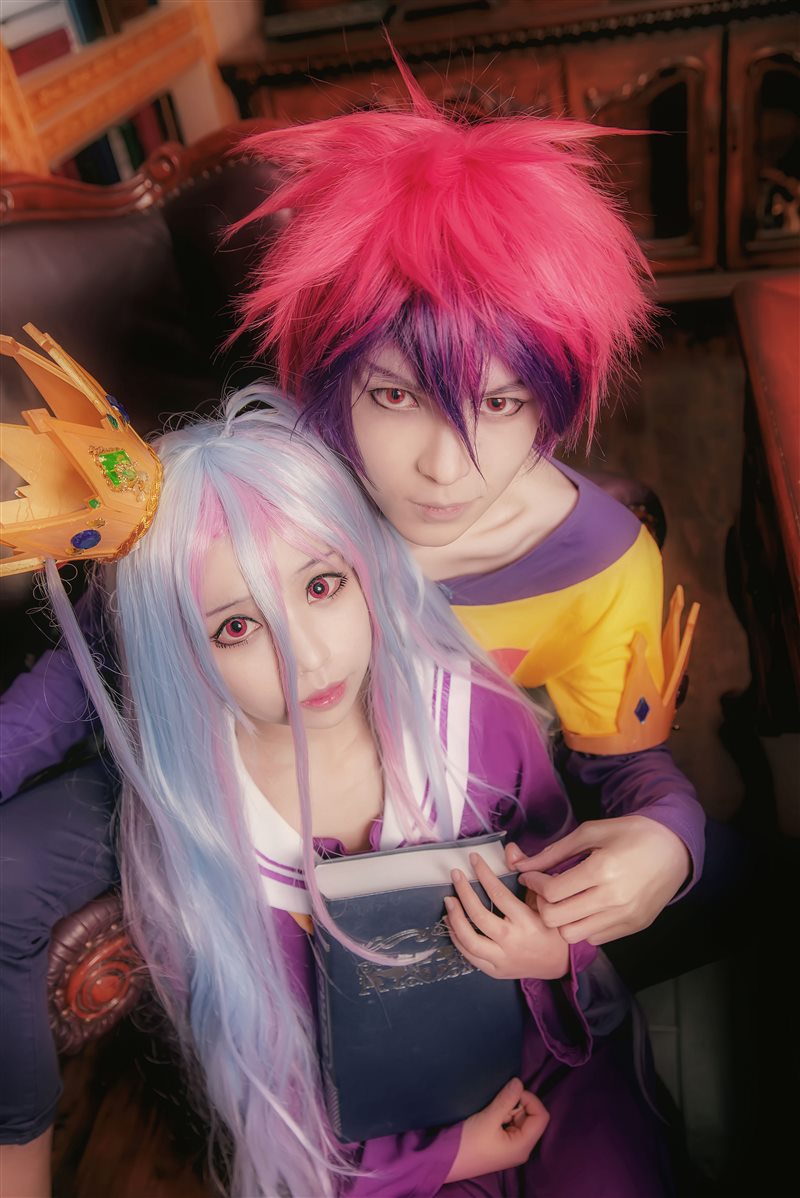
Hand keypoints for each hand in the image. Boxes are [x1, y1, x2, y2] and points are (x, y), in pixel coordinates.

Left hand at [444, 852, 568, 979]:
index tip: (474, 859)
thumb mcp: (544, 900)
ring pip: (469, 940)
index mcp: (527, 922)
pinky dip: (457, 938)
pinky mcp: (495, 971)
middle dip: (464, 892)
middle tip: (455, 875)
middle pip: (479, 916)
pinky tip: (451, 923)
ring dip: (455, 918)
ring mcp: (503, 959)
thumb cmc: (552, 927)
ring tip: (449, 900)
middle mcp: (513, 942)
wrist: (560, 964)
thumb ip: (527, 873)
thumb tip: (510, 850)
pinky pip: (470, 956)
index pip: (499, 894)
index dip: (484, 873)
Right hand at [445, 1077, 548, 1182]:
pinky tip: (488, 1118)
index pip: (541, 1116)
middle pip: (531, 1116)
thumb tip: (519, 1081)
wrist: (446, 1161)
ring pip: (519, 1118)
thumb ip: (506, 1100)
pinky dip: (501, 1115)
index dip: (530, 1099)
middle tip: (497, 1106)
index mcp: (523, 1145)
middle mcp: (521, 1147)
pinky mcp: (502, 1143)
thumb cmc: (468, 1143)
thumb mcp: (488, 1119)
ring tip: (490, 1113)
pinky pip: (509, 1123)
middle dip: (516, 1105)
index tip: (511, 1092)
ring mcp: (511, 1146)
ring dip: (507, 1109)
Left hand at [508, 815, 691, 945]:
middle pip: (556, 919)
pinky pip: (595, 938)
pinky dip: (583, 926)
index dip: (532, 883)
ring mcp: (625, 917)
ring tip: (564, 901)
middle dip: (541, 904)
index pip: (551, 891)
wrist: (675, 848)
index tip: (530, 874)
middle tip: (544, 889)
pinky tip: (585, 907)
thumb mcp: (590, 833)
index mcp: (602, 870)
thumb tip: (519, 864)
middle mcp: (614, 899)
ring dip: (561, 919)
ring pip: (573, 935)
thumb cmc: (630, 834)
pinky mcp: (634, 927)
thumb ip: (554, 852)